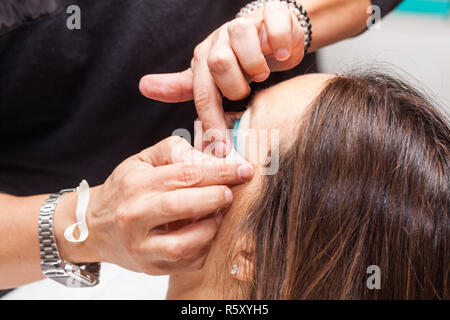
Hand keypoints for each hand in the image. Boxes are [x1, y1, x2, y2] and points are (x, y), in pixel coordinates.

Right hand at [56, 136, 253, 274]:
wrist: (94, 227)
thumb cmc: (124, 189)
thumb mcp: (142, 160)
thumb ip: (175, 151)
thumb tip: (212, 155)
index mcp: (136, 184)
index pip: (185, 174)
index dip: (221, 171)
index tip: (243, 170)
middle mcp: (135, 216)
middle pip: (184, 206)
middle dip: (217, 197)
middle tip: (230, 192)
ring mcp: (142, 246)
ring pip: (186, 243)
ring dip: (212, 227)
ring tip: (217, 214)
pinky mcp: (151, 267)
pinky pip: (188, 262)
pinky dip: (205, 247)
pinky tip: (206, 232)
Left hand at [139, 1, 304, 155]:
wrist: (272, 33)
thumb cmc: (241, 60)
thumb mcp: (211, 76)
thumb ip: (183, 86)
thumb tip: (144, 87)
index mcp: (205, 57)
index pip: (202, 92)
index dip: (211, 121)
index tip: (222, 148)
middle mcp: (221, 38)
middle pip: (219, 63)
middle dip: (236, 85)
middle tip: (248, 88)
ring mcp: (246, 23)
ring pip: (242, 38)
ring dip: (257, 65)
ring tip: (262, 74)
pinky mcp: (272, 12)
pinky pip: (274, 25)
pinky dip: (280, 43)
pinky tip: (281, 54)